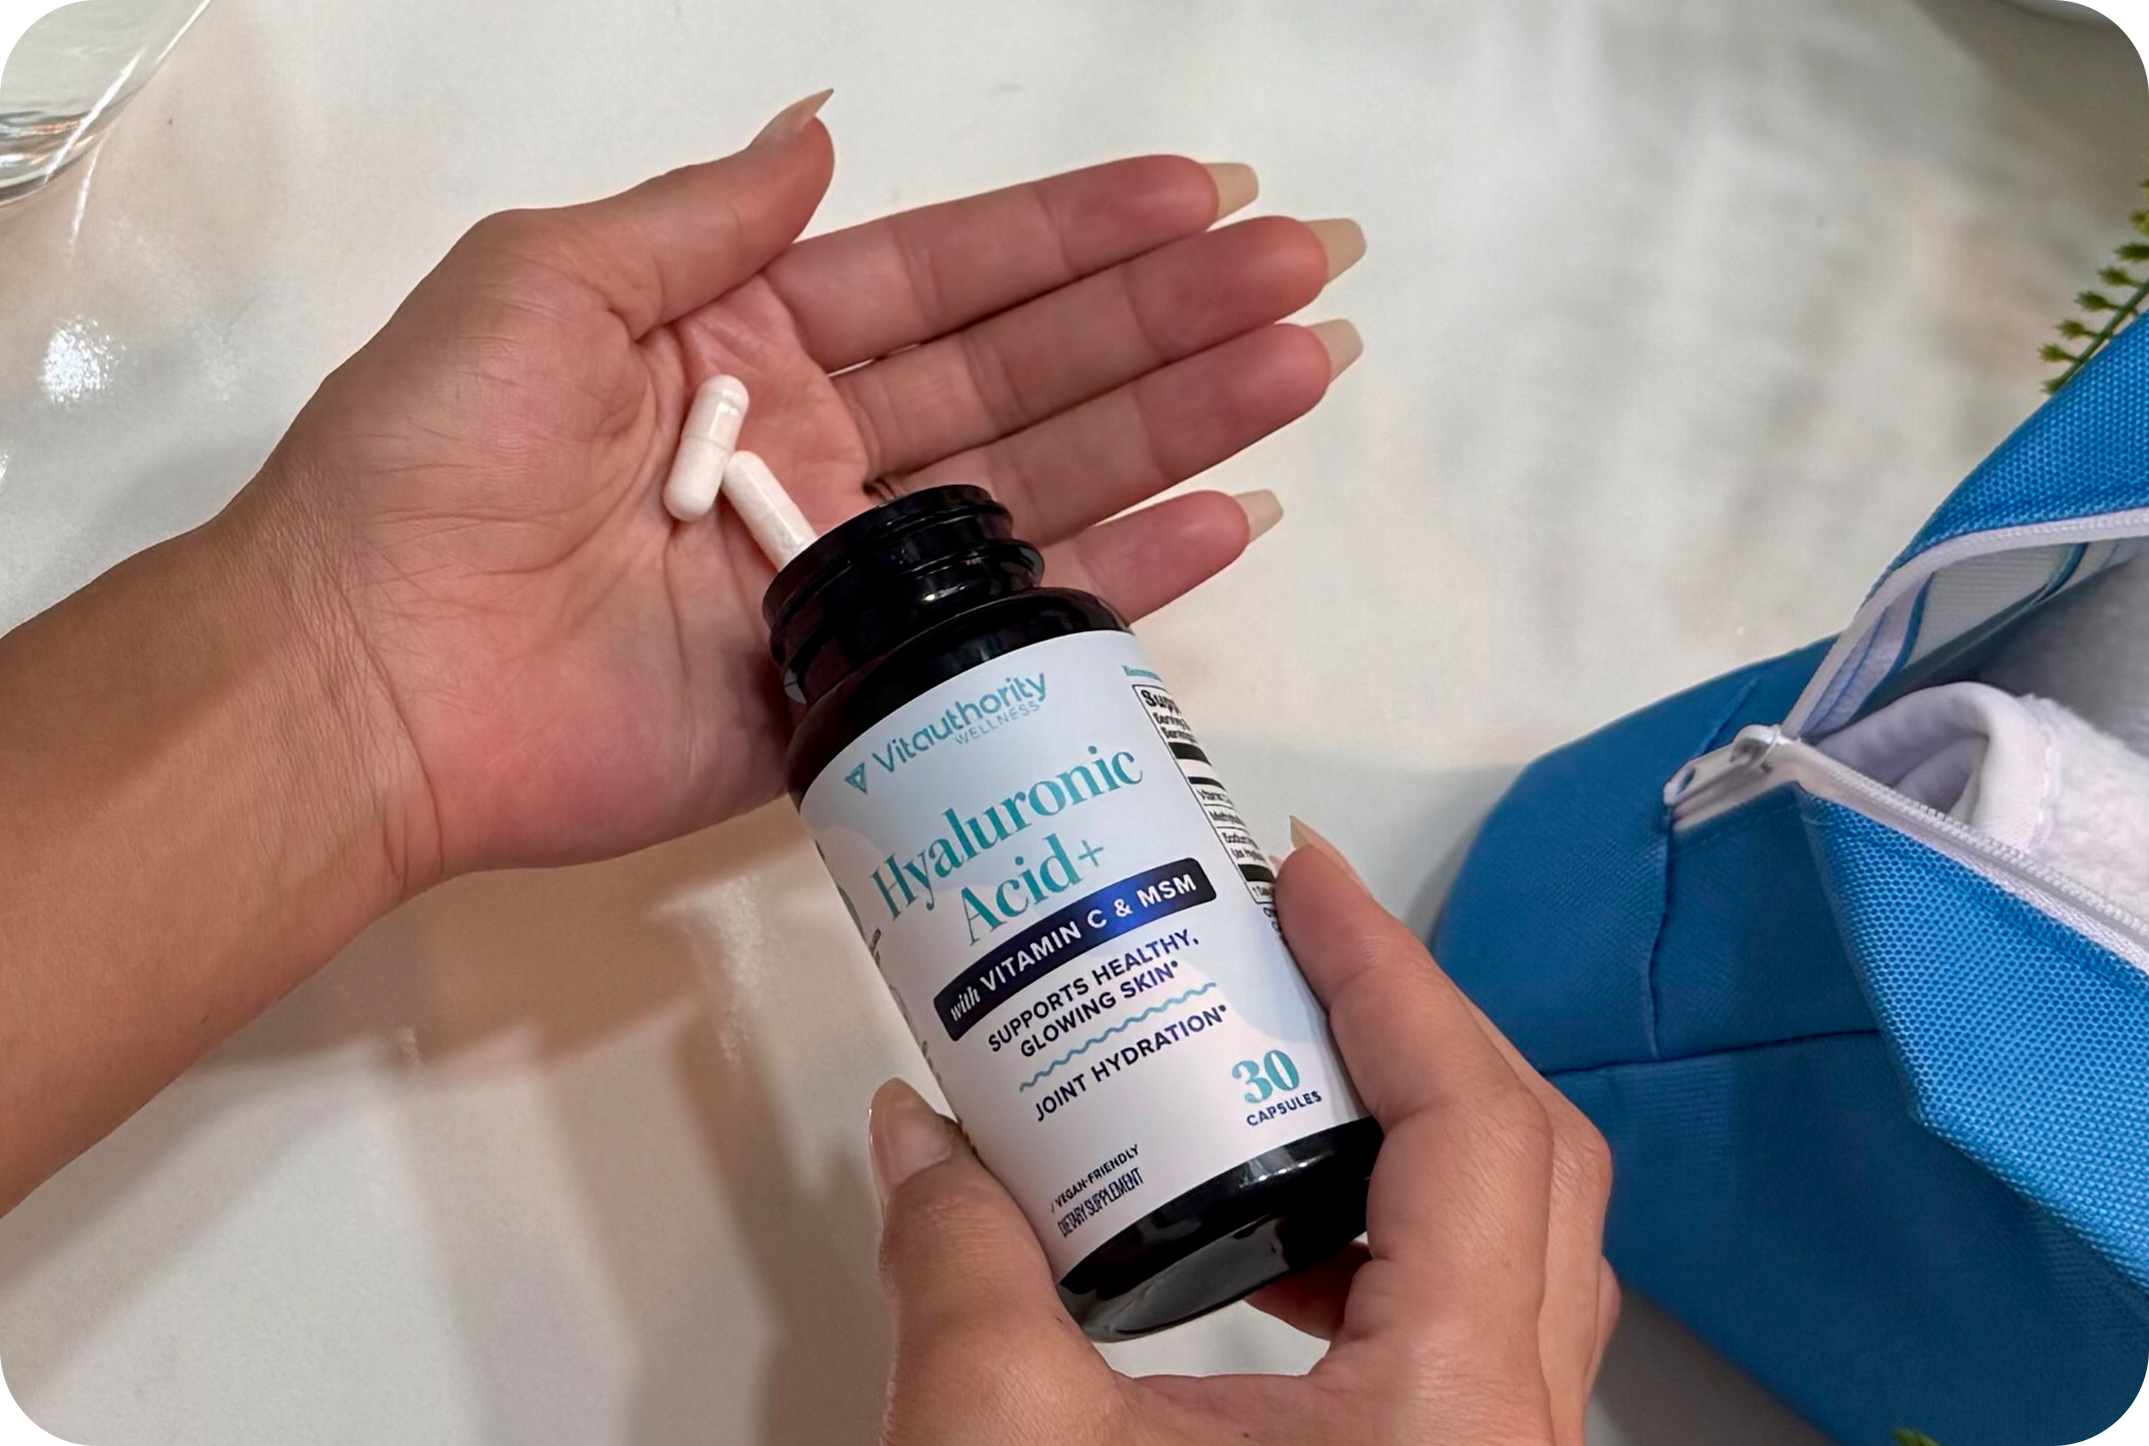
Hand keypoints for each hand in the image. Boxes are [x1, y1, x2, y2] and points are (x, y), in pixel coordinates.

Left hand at [230, 93, 1362, 888]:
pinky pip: (1012, 627)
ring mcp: (853, 575)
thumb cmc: (434, 462)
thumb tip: (819, 141)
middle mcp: (826, 448)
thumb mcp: (547, 284)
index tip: (1200, 195)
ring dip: (1181, 425)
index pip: (953, 273)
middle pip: (1034, 370)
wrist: (372, 675)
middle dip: (1171, 317)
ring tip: (1303, 368)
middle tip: (1308, 271)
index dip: (1077, 234)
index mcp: (754, 339)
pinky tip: (1229, 521)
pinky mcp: (860, 691)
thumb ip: (701, 221)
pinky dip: (1125, 579)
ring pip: (1050, 484)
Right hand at [867, 829, 1618, 1445]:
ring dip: (1402, 1132)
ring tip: (1268, 1068)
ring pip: (1514, 1250)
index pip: (1478, 1127)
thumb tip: (920, 1130)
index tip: (1303, 878)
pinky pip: (1464, 1326)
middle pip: (1529, 1166)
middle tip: (1290, 946)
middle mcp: (1515, 1442)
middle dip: (1409, 1028)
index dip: (1395, 976)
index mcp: (1452, 1420)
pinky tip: (1260, 1243)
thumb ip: (959, 1271)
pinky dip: (1378, 1242)